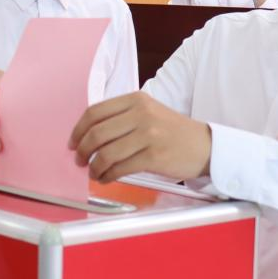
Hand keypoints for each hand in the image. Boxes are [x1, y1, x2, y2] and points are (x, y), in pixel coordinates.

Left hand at [68, 92, 212, 183]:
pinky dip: (107, 176)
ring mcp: (148, 135)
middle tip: (79, 160)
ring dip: (94, 167)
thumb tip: (87, 135)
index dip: (78, 130)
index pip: (94, 112)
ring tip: (93, 172)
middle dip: (82, 151)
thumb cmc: (173, 132)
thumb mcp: (148, 112)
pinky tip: (106, 178)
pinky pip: (120, 168)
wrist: (205, 146)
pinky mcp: (154, 156)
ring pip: (106, 153)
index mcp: (136, 100)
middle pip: (97, 133)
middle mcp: (141, 114)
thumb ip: (121, 117)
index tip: (73, 142)